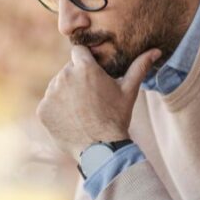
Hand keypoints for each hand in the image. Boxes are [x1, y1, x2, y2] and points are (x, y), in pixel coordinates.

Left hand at [37, 45, 161, 156]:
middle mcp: (64, 77)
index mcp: (84, 68)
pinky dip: (57, 110)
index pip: (79, 51)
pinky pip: (49, 104)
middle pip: (68, 70)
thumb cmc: (117, 117)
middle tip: (90, 98)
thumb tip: (156, 51)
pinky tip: (72, 120)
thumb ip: (139, 67)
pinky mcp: (43, 110)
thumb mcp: (129, 91)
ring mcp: (51, 94)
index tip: (92, 73)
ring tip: (82, 111)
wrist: (101, 149)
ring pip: (57, 87)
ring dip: (66, 94)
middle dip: (77, 79)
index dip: (86, 61)